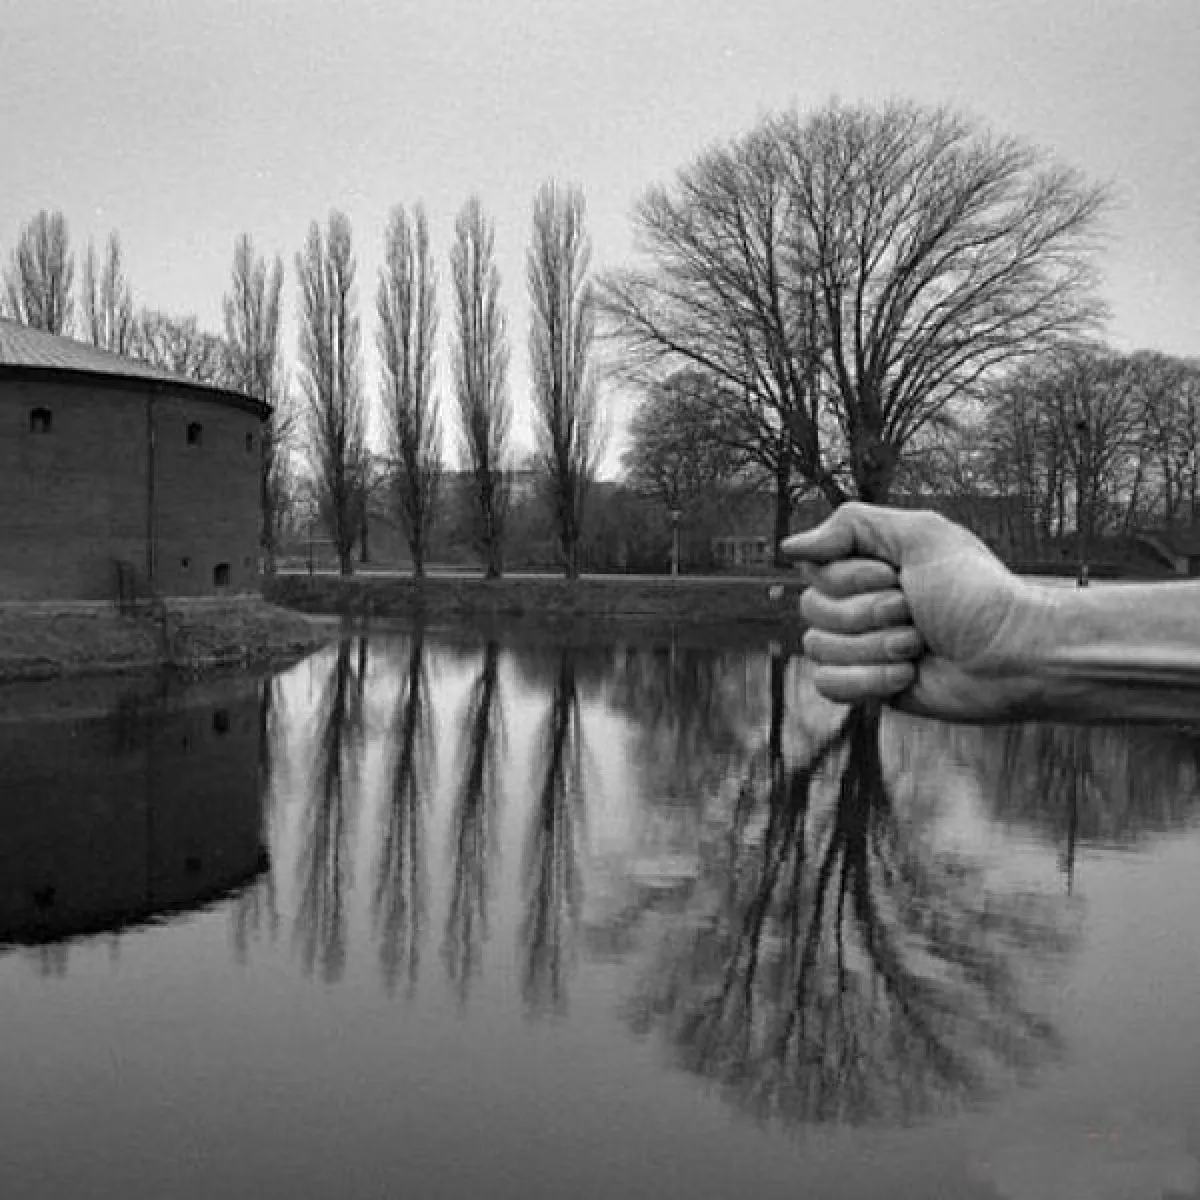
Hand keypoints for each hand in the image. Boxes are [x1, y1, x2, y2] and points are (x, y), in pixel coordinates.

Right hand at [782, 502, 1053, 720]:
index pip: (815, 569)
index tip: (898, 578)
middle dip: (868, 615)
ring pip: (818, 649)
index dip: (849, 579)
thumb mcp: (922, 535)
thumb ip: (851, 525)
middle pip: (812, 610)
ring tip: (918, 647)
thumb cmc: (978, 592)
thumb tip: (789, 546)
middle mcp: (860, 602)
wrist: (1014, 657)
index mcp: (870, 564)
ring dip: (875, 649)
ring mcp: (862, 646)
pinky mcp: (868, 686)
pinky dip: (868, 681)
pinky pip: (828, 685)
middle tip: (916, 616)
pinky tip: (907, 676)